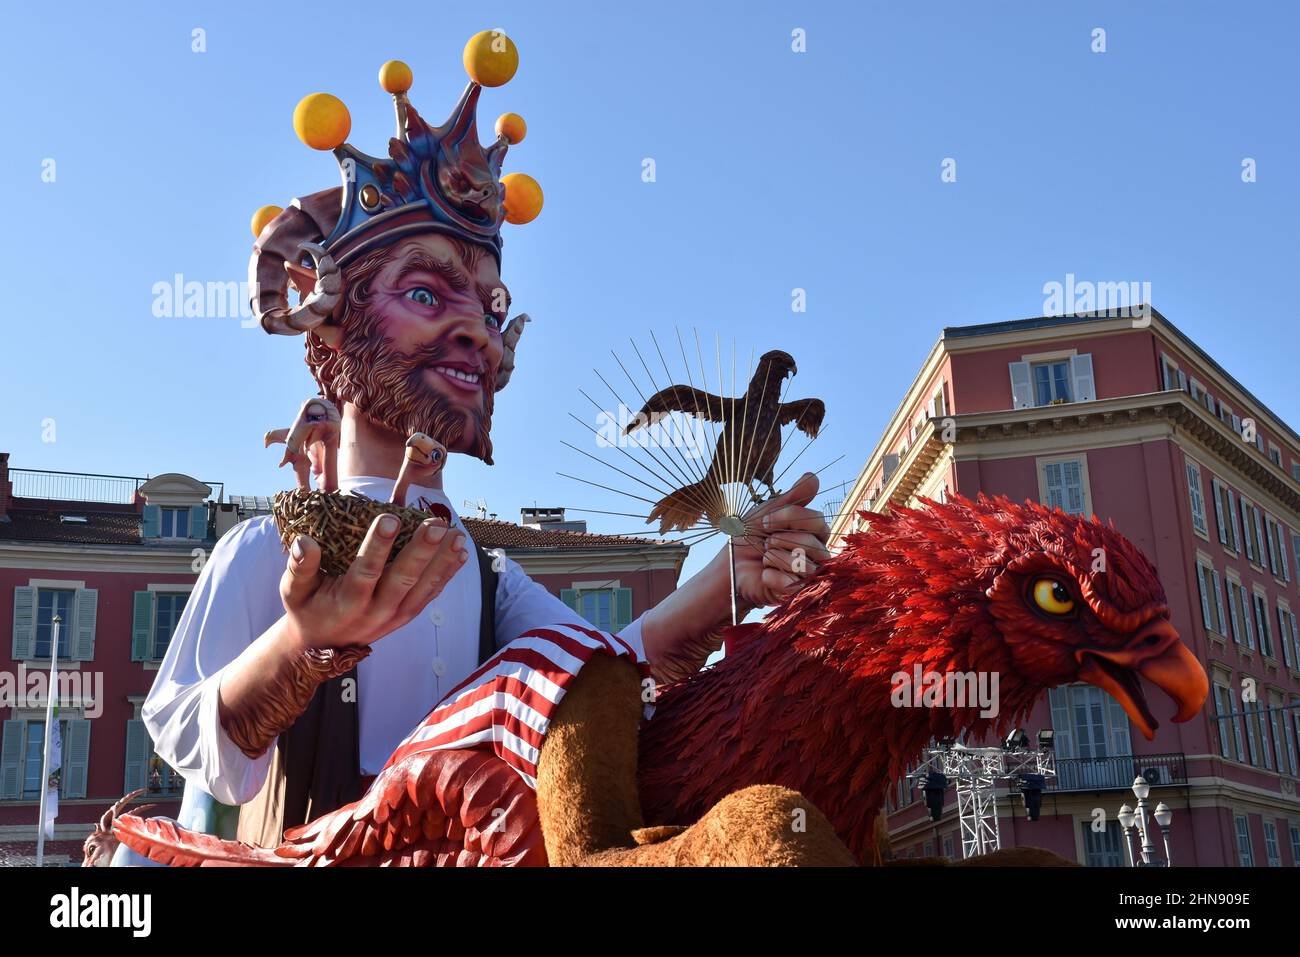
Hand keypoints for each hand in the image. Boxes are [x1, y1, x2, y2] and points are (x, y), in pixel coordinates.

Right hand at [279, 513, 466, 650]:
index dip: (378, 546)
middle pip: (402, 580)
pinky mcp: (407, 615)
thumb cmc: (307, 608)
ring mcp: (395, 616)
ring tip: (457, 535)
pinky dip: (447, 574)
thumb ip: (299, 567)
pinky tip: (461, 553)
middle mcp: (375, 612)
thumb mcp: (293, 591)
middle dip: (421, 551)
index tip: (390, 518)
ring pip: (423, 588)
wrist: (322, 645)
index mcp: (346, 603)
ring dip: (442, 561)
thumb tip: (303, 541)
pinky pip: (431, 595)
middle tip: (435, 525)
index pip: (365, 572)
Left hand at [730, 472, 829, 608]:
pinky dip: (770, 575)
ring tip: (764, 559)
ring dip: (774, 558)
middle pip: (812, 543)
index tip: (765, 522)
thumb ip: (792, 498)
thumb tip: (813, 476)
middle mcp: (818, 553)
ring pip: (803, 564)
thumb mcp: (768, 513)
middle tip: (765, 543)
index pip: (816, 519)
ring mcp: (809, 575)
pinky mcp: (797, 594)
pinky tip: (764, 575)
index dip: (788, 518)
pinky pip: (791, 582)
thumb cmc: (750, 538)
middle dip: (779, 540)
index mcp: (814, 532)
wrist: (730, 566)